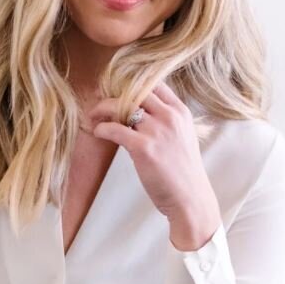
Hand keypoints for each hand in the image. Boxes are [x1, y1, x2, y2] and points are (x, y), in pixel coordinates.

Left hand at [87, 79, 217, 222]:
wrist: (191, 199)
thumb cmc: (184, 173)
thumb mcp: (183, 137)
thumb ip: (167, 122)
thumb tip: (141, 113)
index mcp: (180, 112)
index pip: (155, 84)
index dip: (134, 85)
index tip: (120, 93)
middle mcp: (170, 117)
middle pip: (135, 91)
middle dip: (115, 95)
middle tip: (100, 104)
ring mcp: (157, 131)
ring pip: (121, 106)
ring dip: (103, 110)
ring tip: (93, 117)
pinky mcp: (143, 148)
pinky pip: (114, 129)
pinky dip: (102, 129)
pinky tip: (98, 132)